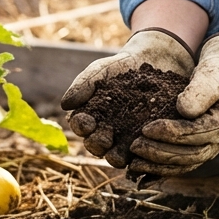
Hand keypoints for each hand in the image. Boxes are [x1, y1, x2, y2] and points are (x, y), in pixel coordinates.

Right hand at [62, 28, 194, 163]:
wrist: (152, 62)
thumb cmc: (120, 67)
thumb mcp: (100, 70)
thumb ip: (83, 84)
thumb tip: (66, 105)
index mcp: (90, 117)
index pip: (81, 126)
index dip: (81, 126)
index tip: (85, 121)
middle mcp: (105, 133)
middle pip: (96, 145)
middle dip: (97, 144)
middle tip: (103, 139)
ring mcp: (126, 140)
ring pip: (117, 155)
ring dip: (115, 156)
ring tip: (118, 154)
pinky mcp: (147, 142)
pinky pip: (142, 154)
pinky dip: (140, 155)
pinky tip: (143, 149)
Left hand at [129, 33, 218, 175]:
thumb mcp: (214, 72)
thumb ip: (202, 89)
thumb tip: (183, 110)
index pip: (197, 133)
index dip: (172, 133)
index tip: (146, 128)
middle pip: (191, 155)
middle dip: (161, 153)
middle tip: (135, 146)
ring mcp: (213, 147)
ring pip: (186, 164)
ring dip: (159, 165)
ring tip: (134, 162)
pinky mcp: (202, 148)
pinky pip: (183, 164)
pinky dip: (163, 169)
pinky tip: (143, 171)